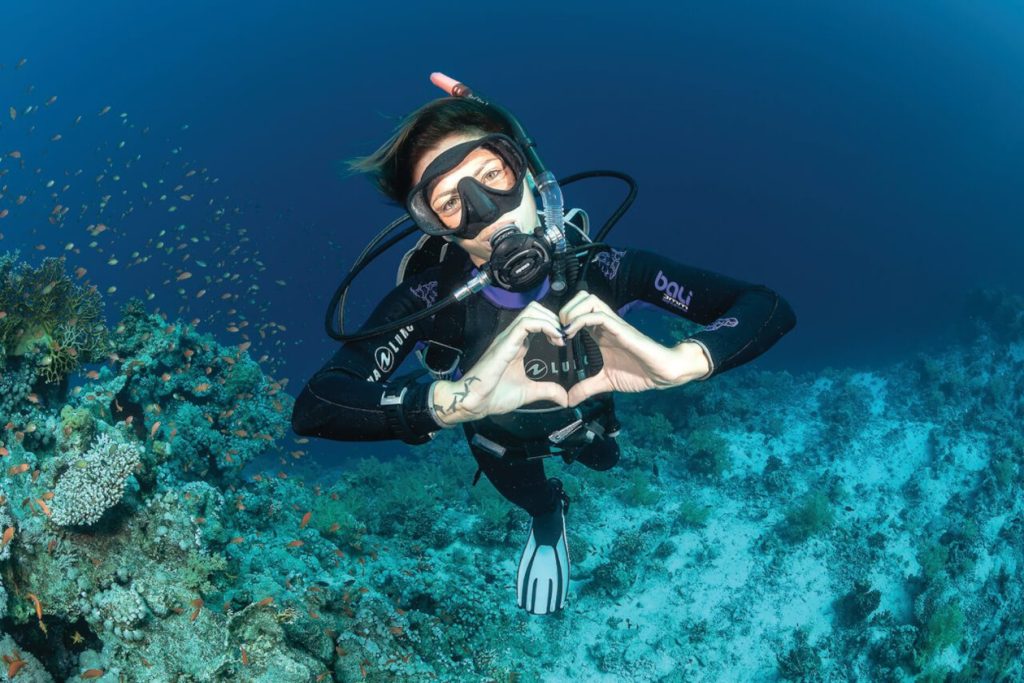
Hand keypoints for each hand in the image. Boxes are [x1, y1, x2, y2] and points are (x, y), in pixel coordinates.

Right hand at [431, 302, 568, 423]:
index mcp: (516, 344)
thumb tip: (564, 399)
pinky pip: (526, 323)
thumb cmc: (494, 395)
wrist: (474, 402)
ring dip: (550, 320)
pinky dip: (544, 326)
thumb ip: (547, 391)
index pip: (536, 320)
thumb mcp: (528, 392)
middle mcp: (512, 337)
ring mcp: (507, 338)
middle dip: (553, 318)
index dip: (553, 325)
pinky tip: (554, 338)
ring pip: (531, 311)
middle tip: (563, 336)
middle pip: (535, 309)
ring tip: (560, 336)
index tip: (562, 341)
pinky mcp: (505, 343)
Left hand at [559, 290, 696, 406]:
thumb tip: (569, 401)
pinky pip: (598, 315)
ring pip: (588, 299)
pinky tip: (572, 334)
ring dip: (572, 312)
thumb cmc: (638, 373)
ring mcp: (613, 324)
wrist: (662, 373)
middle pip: (581, 297)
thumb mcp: (605, 382)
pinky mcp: (620, 328)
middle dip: (565, 310)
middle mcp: (605, 323)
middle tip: (558, 332)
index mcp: (599, 333)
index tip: (554, 339)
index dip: (562, 320)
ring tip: (565, 331)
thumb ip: (586, 388)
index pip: (577, 312)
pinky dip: (580, 320)